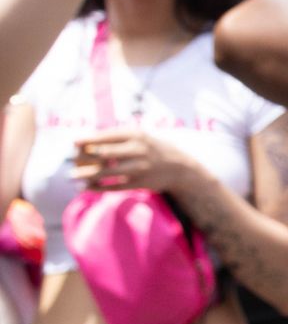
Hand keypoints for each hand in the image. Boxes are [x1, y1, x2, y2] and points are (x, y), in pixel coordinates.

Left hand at [72, 130, 205, 195]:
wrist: (180, 167)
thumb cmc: (152, 149)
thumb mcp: (139, 137)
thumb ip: (116, 138)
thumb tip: (85, 142)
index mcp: (135, 135)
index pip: (106, 137)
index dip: (88, 140)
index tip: (73, 144)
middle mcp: (137, 150)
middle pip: (104, 154)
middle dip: (84, 158)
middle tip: (71, 161)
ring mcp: (139, 167)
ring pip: (107, 172)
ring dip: (87, 175)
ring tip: (73, 177)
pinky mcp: (140, 182)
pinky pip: (115, 186)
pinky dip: (99, 187)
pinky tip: (87, 187)